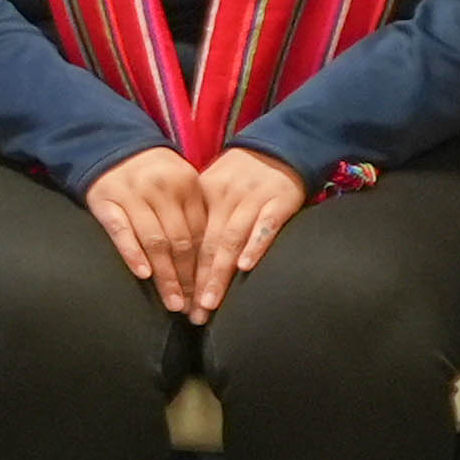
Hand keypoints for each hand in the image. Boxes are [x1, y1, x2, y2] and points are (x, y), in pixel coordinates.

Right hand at [78, 142, 214, 309]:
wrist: (111, 144)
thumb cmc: (153, 172)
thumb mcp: (181, 182)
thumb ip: (194, 213)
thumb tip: (211, 258)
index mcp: (187, 184)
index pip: (200, 233)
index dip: (205, 267)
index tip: (207, 294)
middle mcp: (162, 189)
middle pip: (180, 242)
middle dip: (188, 279)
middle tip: (192, 308)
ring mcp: (133, 195)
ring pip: (154, 241)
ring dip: (165, 276)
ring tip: (173, 303)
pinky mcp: (106, 201)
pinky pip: (121, 231)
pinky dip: (133, 252)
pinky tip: (142, 274)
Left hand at [174, 145, 310, 318]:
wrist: (281, 145)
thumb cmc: (243, 173)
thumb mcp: (213, 187)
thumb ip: (200, 217)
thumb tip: (180, 258)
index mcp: (204, 194)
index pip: (189, 239)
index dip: (183, 271)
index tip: (178, 301)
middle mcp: (225, 197)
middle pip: (207, 245)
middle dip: (198, 283)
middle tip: (192, 314)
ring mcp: (252, 199)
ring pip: (230, 240)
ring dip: (219, 274)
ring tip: (210, 302)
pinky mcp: (280, 201)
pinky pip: (265, 226)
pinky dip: (255, 246)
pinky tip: (245, 267)